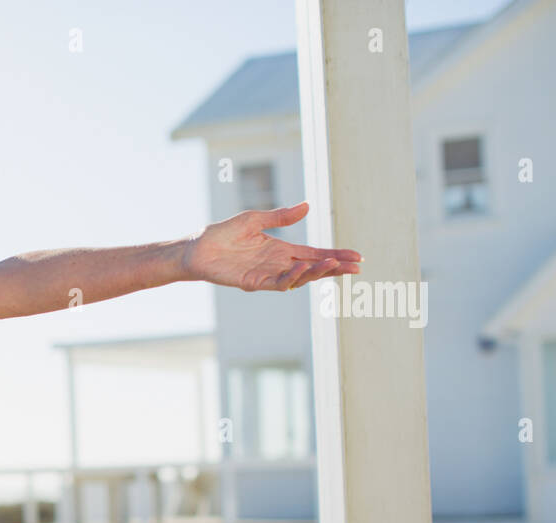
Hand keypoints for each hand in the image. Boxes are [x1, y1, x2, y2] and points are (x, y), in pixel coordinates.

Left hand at [180, 201, 361, 290]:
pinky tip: (302, 266)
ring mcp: (268, 275)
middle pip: (313, 268)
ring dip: (317, 272)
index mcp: (282, 249)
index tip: (357, 257)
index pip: (315, 253)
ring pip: (299, 278)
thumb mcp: (255, 219)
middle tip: (356, 267)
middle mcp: (278, 264)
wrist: (199, 247)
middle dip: (335, 268)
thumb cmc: (224, 233)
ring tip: (332, 263)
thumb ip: (281, 216)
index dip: (336, 255)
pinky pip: (278, 283)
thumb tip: (307, 206)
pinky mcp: (254, 282)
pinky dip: (292, 276)